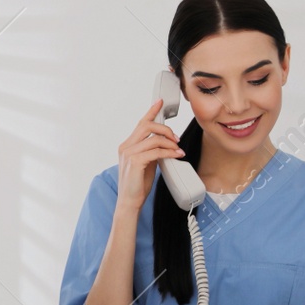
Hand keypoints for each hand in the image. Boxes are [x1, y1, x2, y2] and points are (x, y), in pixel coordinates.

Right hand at [115, 98, 184, 212]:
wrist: (129, 202)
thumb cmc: (137, 185)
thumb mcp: (145, 164)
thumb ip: (150, 151)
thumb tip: (165, 143)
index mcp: (126, 146)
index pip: (140, 124)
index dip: (151, 111)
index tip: (160, 102)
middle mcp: (125, 147)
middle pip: (147, 126)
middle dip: (165, 129)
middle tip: (176, 138)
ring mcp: (129, 154)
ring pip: (154, 138)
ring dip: (170, 143)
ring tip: (178, 149)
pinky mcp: (135, 162)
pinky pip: (156, 151)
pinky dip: (169, 152)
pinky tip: (176, 155)